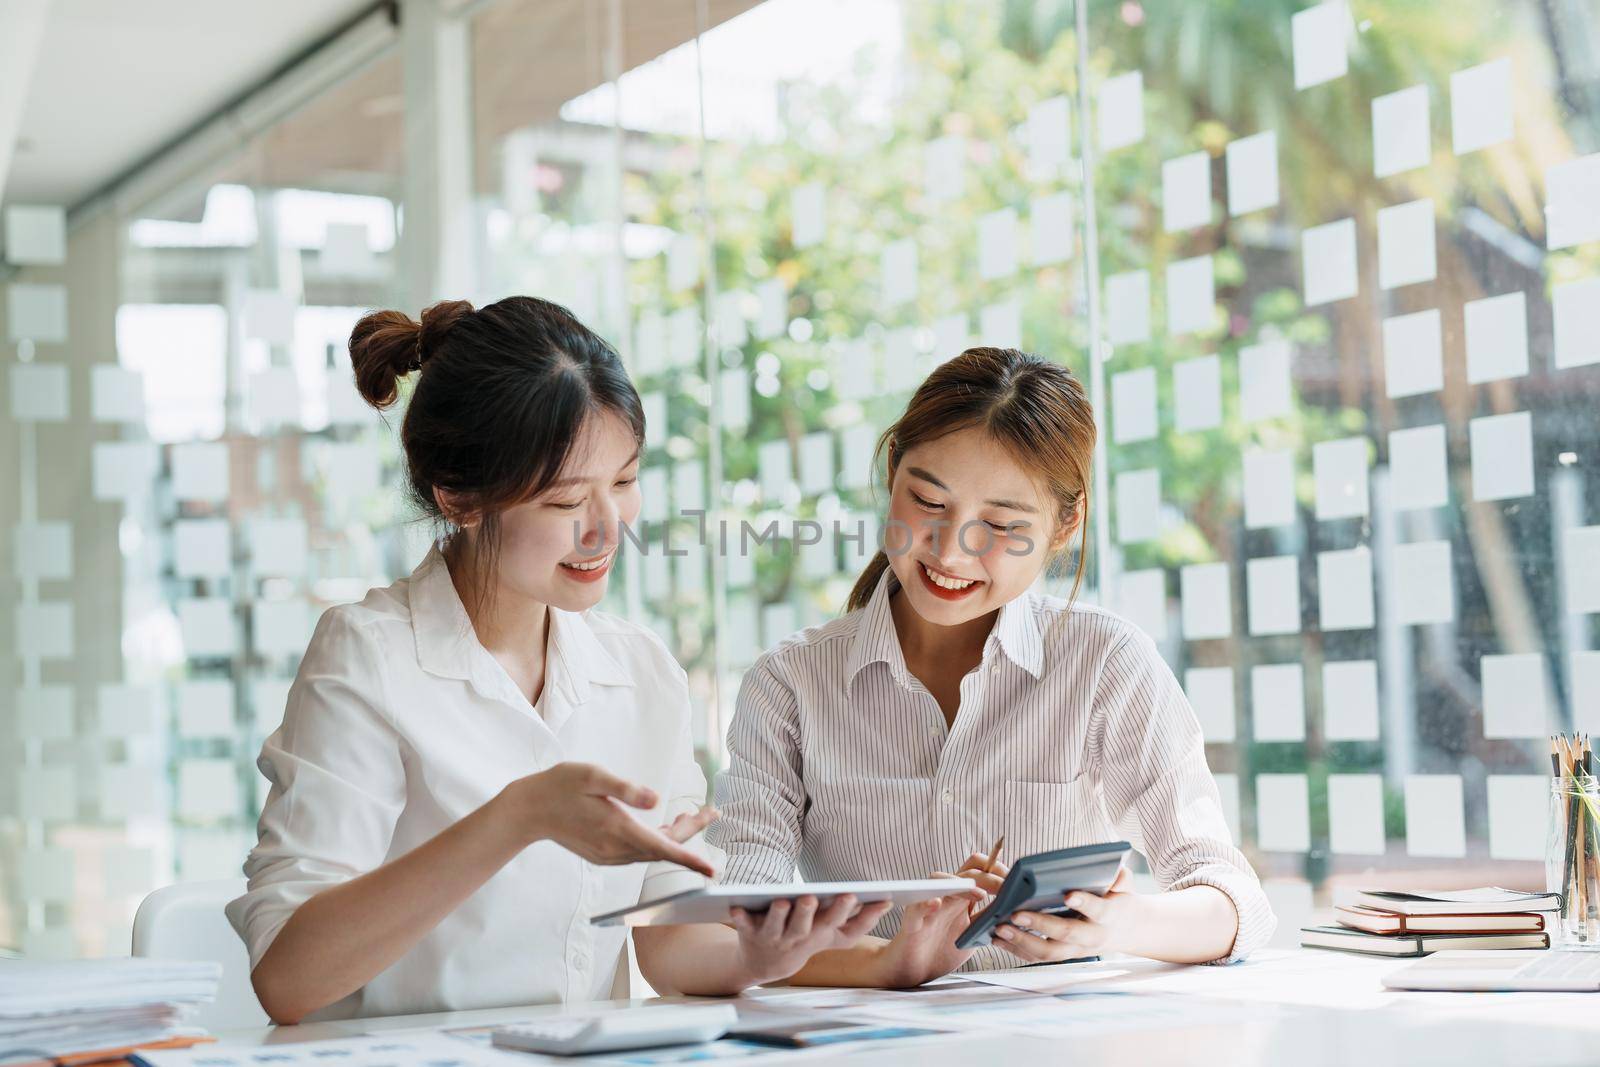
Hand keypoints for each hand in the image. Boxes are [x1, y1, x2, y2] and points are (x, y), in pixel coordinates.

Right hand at [499, 762, 717, 876]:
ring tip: (691, 816)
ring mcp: (608, 855)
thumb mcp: (593, 776)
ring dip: (674, 837)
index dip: (691, 859)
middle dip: (690, 833)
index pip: (663, 848)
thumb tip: (656, 799)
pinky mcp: (603, 855)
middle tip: (712, 812)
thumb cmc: (560, 786)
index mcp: (617, 829)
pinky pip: (638, 852)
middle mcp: (615, 848)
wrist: (529, 810)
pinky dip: (656, 842)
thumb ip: (626, 788)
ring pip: (651, 851)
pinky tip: (662, 827)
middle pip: (663, 848)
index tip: (713, 870)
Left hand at [728, 894, 893, 986]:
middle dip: (810, 913)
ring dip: (779, 915)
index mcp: (821, 935)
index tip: (853, 894)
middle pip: (805, 927)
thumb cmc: (806, 939)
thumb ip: (862, 920)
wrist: (766, 964)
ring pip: (776, 927)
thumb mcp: (835, 935)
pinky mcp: (750, 934)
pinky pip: (743, 926)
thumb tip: (890, 901)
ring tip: (783, 900)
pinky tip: (735, 906)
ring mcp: (773, 938)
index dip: (841, 912)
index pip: (837, 925)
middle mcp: (798, 939)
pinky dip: (740, 917)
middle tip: (812, 897)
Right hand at [870, 858, 1003, 988]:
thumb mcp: (972, 933)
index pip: (977, 869)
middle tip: (1006, 888)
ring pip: (938, 881)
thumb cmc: (941, 949)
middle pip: (964, 873)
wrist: (912, 970)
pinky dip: (926, 904)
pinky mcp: (912, 923)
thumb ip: (988, 919)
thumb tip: (1016, 910)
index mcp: (960, 897)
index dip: (996, 870)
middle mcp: (944, 897)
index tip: (1015, 882)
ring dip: (960, 884)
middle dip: (988, 876)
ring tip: (979, 893)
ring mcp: (927, 908)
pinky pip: (916, 909)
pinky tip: (937, 903)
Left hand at [993, 866, 1133, 963]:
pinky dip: (1016, 949)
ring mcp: (1076, 949)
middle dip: (1040, 926)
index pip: (1097, 910)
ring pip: (1048, 952)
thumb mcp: (1125, 887)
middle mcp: (1091, 937)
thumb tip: (1116, 872)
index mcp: (1108, 916)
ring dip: (1022, 941)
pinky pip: (1038, 957)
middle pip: (1066, 934)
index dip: (1084, 903)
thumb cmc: (1119, 901)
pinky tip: (998, 938)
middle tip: (1016, 914)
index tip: (1068, 894)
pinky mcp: (1062, 954)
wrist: (1128, 930)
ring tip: (999, 928)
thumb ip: (1121, 879)